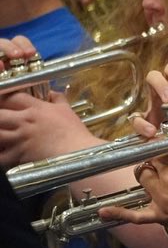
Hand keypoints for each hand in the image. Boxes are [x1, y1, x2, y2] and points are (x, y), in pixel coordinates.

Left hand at [0, 36, 100, 165]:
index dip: (4, 98)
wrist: (79, 153)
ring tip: (3, 136)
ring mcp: (20, 138)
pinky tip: (4, 152)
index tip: (4, 102)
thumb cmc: (75, 132)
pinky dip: (0, 154)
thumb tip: (53, 92)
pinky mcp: (19, 155)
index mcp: (36, 109)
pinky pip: (1, 155)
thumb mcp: (68, 111)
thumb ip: (58, 99)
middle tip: (3, 121)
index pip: (12, 97)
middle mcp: (24, 122)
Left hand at [101, 63, 167, 247]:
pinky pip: (135, 215)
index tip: (163, 139)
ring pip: (142, 177)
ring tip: (152, 172)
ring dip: (145, 173)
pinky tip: (104, 211)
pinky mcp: (161, 215)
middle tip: (163, 157)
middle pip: (151, 160)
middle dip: (156, 157)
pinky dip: (119, 213)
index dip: (163, 142)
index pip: (165, 145)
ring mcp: (162, 197)